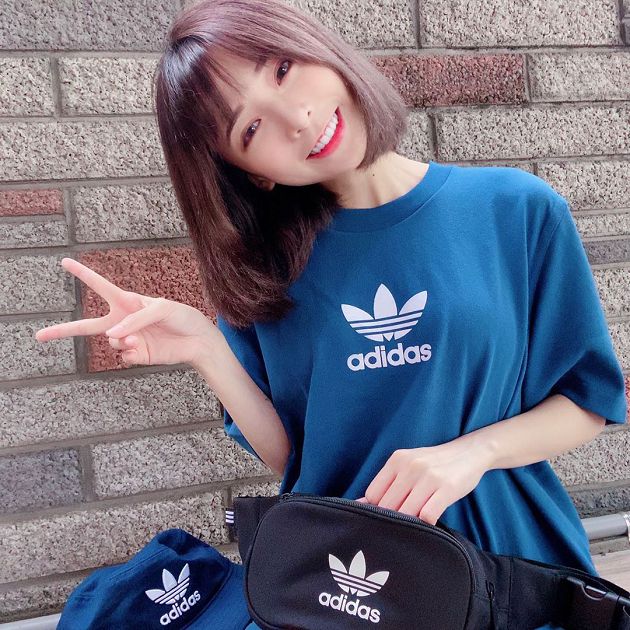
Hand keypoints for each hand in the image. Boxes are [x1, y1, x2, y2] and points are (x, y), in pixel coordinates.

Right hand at [35, 257, 219, 367]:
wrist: (198, 340)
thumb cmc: (183, 317)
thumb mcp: (162, 309)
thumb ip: (136, 319)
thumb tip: (112, 336)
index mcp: (129, 302)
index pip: (100, 286)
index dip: (83, 274)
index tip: (65, 262)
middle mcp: (124, 320)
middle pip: (88, 326)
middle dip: (63, 330)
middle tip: (39, 335)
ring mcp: (129, 339)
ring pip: (110, 342)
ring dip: (120, 340)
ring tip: (136, 340)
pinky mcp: (137, 355)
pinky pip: (122, 356)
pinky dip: (128, 353)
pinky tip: (140, 348)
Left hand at [354, 439, 490, 525]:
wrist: (469, 452)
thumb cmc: (433, 464)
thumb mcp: (408, 464)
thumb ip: (387, 482)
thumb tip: (359, 504)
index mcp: (397, 460)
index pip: (373, 494)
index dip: (376, 510)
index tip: (384, 518)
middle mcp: (411, 466)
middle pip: (387, 506)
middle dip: (391, 521)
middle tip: (398, 529)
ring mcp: (429, 477)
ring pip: (406, 513)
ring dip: (408, 525)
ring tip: (413, 529)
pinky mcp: (447, 488)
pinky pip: (428, 515)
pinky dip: (425, 526)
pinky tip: (428, 525)